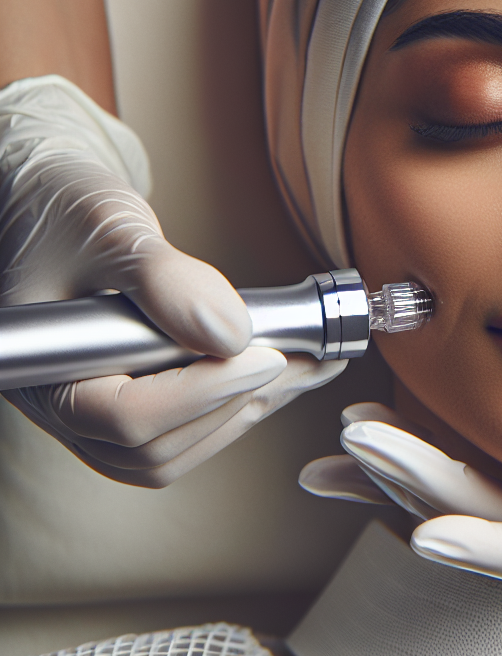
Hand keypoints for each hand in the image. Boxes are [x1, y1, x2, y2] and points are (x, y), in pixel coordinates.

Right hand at [0, 75, 345, 486]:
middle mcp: (62, 404)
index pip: (126, 416)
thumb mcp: (112, 228)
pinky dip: (232, 404)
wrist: (54, 204)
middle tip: (305, 362)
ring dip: (243, 411)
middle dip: (234, 405)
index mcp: (41, 369)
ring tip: (306, 367)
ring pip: (172, 451)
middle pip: (153, 450)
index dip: (204, 392)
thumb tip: (230, 334)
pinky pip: (179, 430)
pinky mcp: (126, 399)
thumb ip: (165, 281)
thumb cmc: (65, 209)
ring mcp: (93, 409)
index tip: (267, 356)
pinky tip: (278, 371)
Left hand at [299, 323, 501, 595]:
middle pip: (491, 522)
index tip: (428, 533)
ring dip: (408, 467)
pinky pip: (480, 453)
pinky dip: (426, 442)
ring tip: (349, 434)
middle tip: (358, 438)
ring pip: (474, 490)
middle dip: (420, 486)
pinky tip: (377, 422)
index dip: (489, 551)